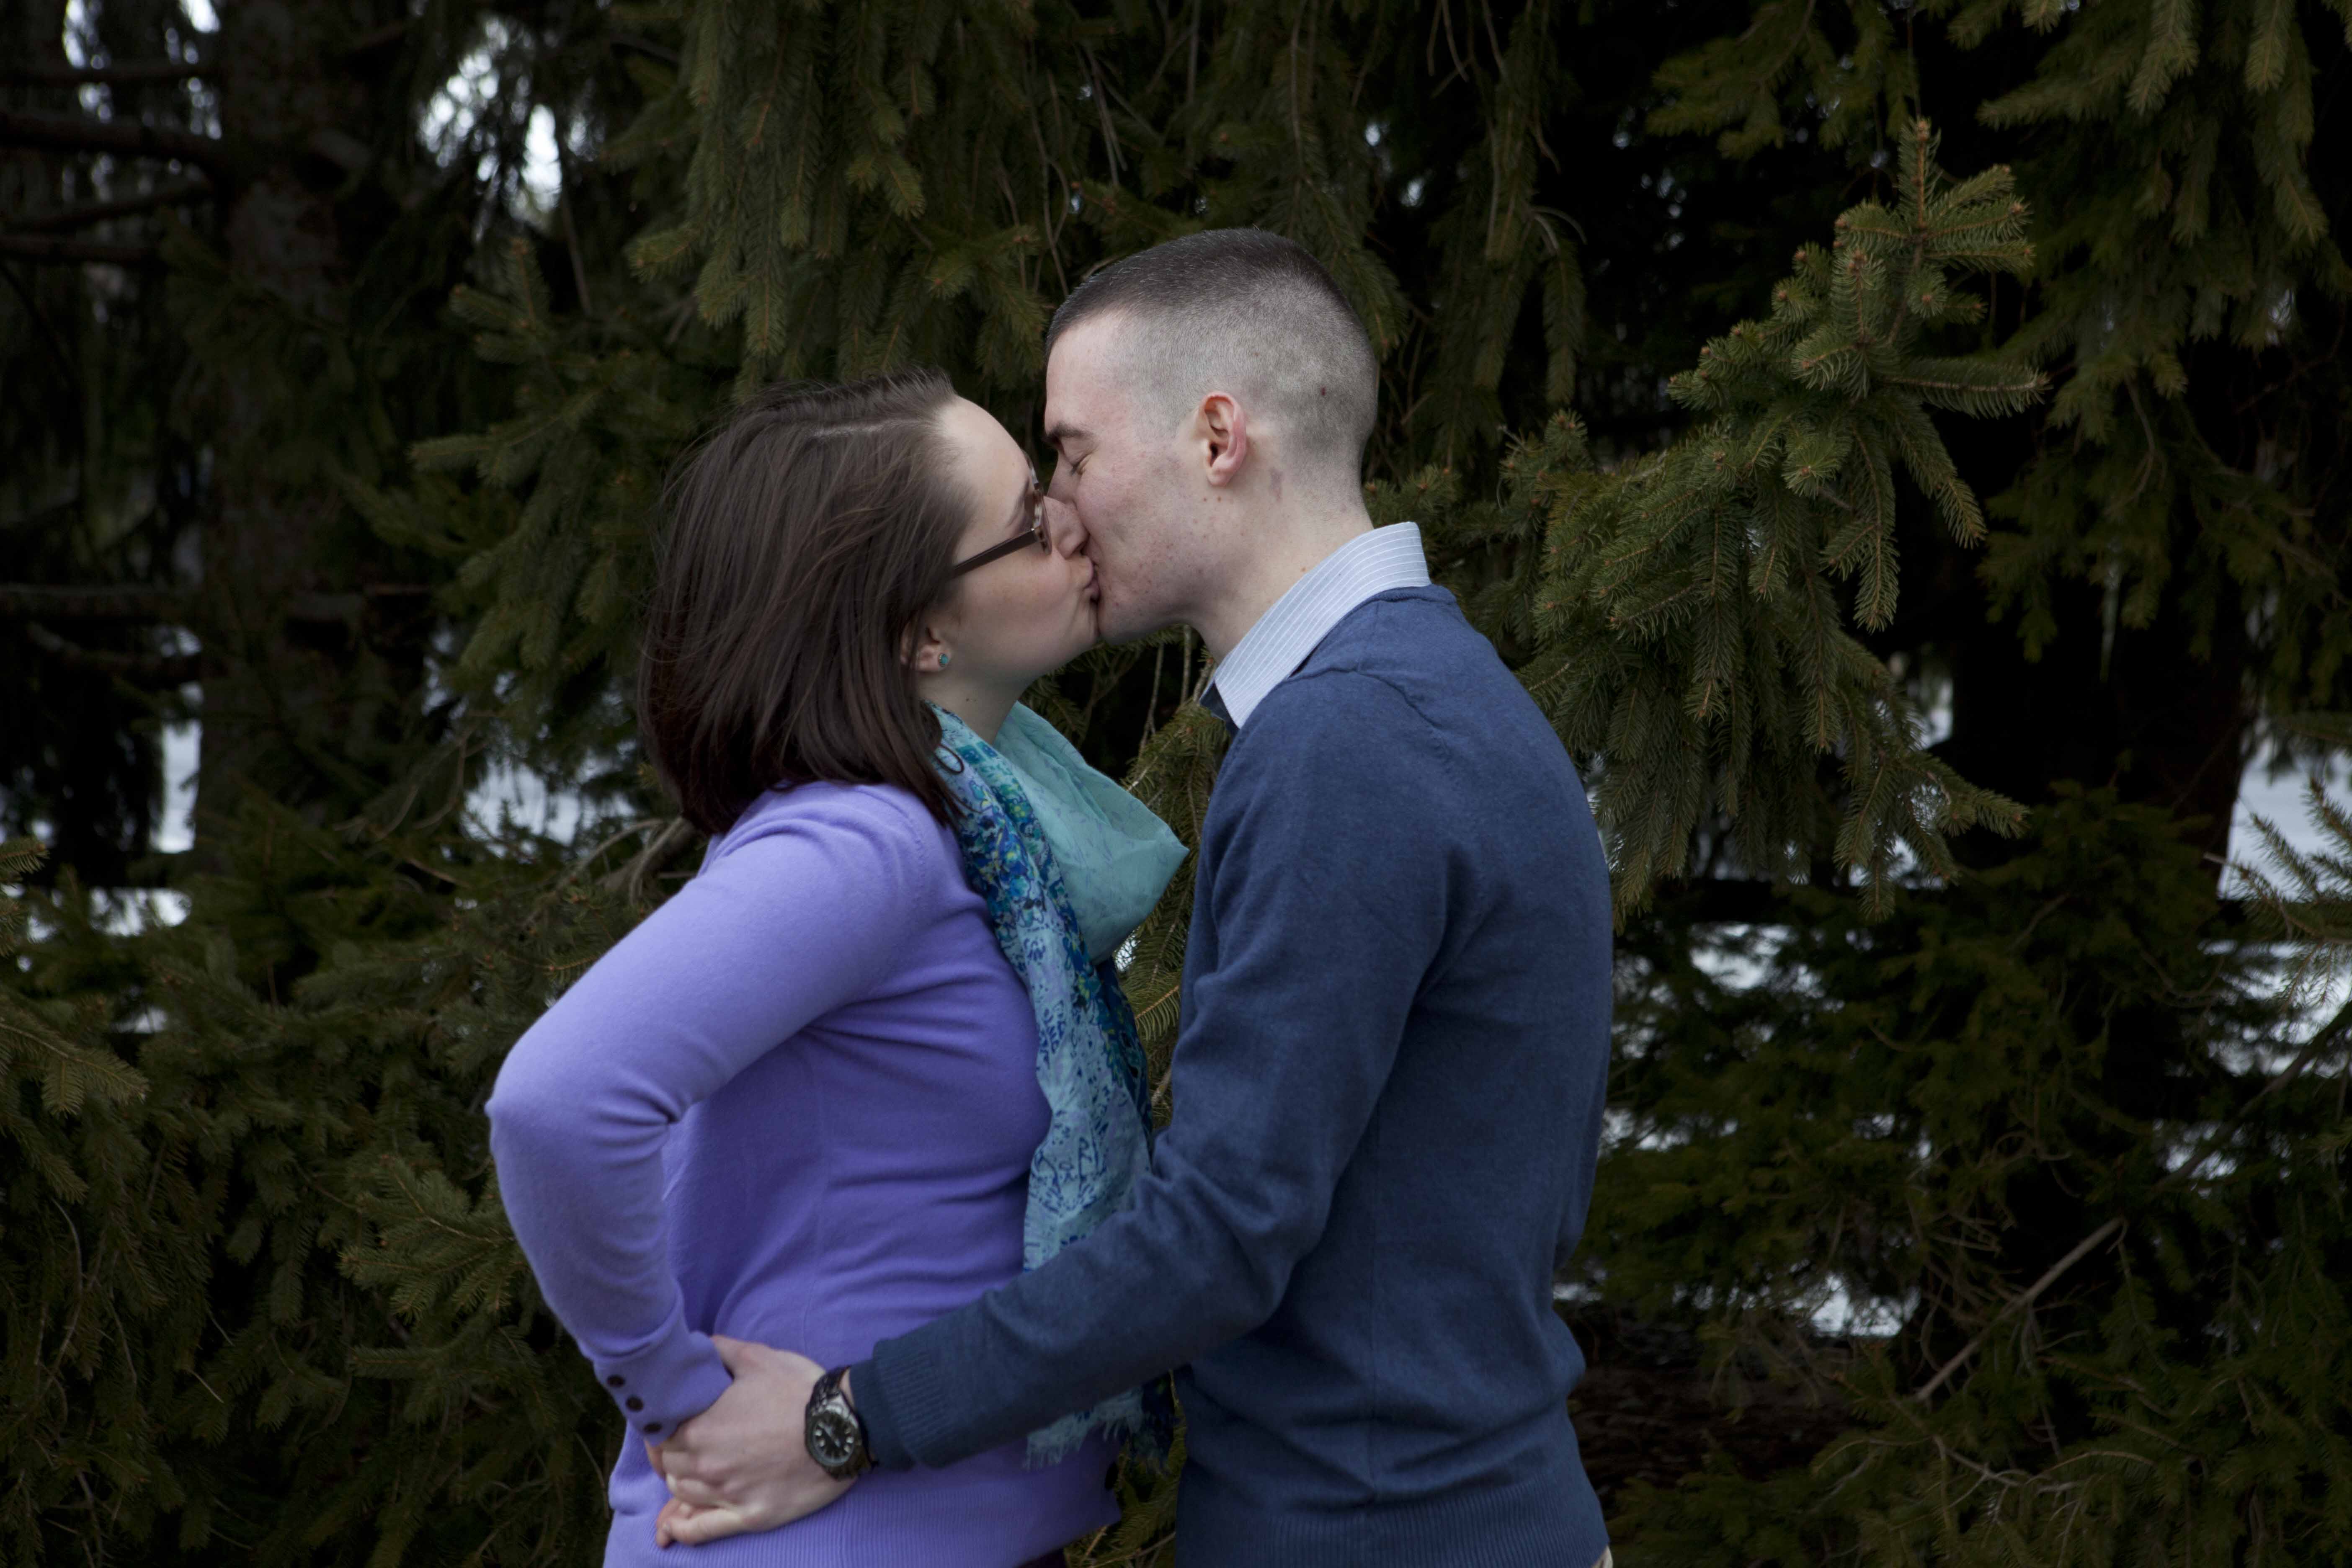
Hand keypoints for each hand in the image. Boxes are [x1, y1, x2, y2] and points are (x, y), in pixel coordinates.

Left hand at [648, 1336, 857, 1546]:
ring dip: (681, 1481)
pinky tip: (673, 1526)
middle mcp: (707, 1465)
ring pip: (682, 1494)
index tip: (669, 1421)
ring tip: (693, 1470)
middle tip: (685, 1443)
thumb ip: (720, 1350)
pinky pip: (702, 1529)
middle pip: (669, 1465)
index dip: (660, 1427)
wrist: (842, 1427)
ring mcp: (727, 1494)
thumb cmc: (799, 1391)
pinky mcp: (749, 1516)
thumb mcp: (759, 1357)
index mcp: (701, 1427)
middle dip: (672, 1453)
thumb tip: (697, 1344)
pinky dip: (682, 1529)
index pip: (659, 1434)